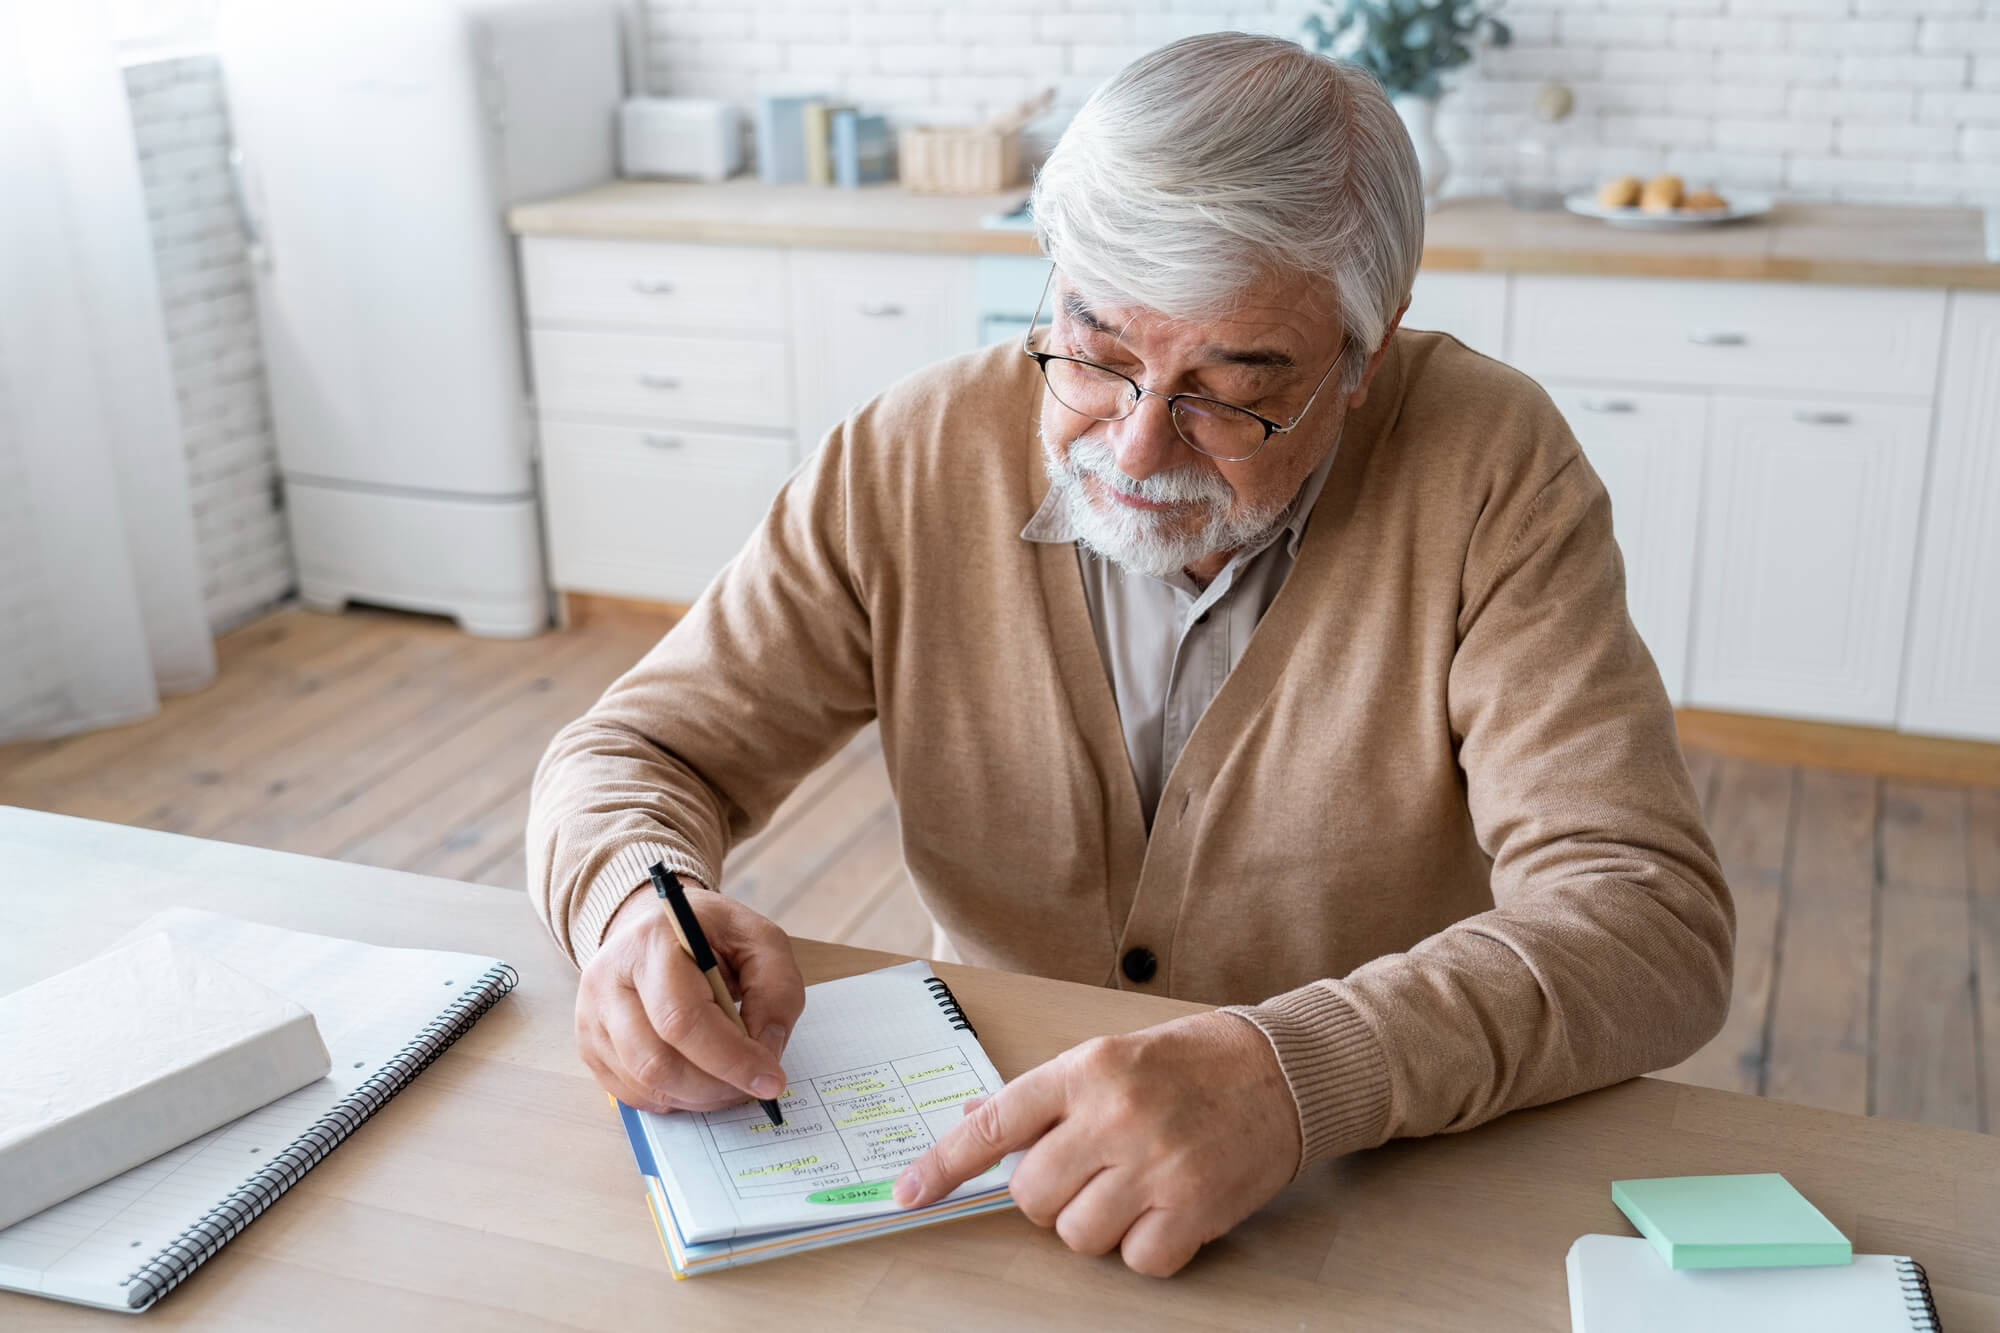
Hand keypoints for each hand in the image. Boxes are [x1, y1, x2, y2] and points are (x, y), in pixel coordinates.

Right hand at [574, 883, 805, 1113]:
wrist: (656, 927)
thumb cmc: (711, 934)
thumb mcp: (760, 940)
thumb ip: (777, 989)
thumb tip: (766, 1050)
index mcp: (651, 943)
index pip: (682, 1018)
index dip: (730, 1058)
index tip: (770, 1080)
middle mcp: (608, 979)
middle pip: (657, 1061)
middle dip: (715, 1086)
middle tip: (753, 1087)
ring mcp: (591, 1015)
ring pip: (644, 1083)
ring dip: (697, 1097)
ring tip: (729, 1081)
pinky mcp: (589, 1044)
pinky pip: (631, 1093)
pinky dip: (673, 1098)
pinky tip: (698, 1078)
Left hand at [892, 1011, 1300, 1276]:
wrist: (1284, 1071)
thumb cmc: (1192, 1063)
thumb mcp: (1111, 1056)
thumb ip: (1046, 1096)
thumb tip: (974, 1120)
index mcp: (1086, 1069)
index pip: (994, 1124)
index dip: (943, 1165)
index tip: (907, 1193)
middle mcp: (1114, 1116)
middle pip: (1030, 1197)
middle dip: (1048, 1197)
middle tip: (1088, 1172)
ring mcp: (1154, 1165)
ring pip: (1077, 1236)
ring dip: (1096, 1225)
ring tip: (1133, 1188)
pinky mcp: (1193, 1208)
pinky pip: (1135, 1262)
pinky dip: (1145, 1248)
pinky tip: (1166, 1211)